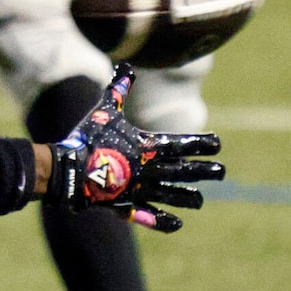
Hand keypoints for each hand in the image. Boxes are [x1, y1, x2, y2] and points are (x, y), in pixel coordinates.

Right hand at [48, 66, 224, 231]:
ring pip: (170, 194)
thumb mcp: (106, 111)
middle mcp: (149, 169)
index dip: (201, 143)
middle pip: (183, 171)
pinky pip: (149, 214)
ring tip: (200, 201)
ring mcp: (139, 189)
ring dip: (187, 197)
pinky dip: (163, 220)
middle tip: (222, 173)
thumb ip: (119, 91)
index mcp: (147, 146)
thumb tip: (126, 66)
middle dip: (204, 171)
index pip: (182, 144)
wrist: (69, 169)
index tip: (217, 144)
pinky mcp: (126, 205)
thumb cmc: (88, 137)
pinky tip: (177, 223)